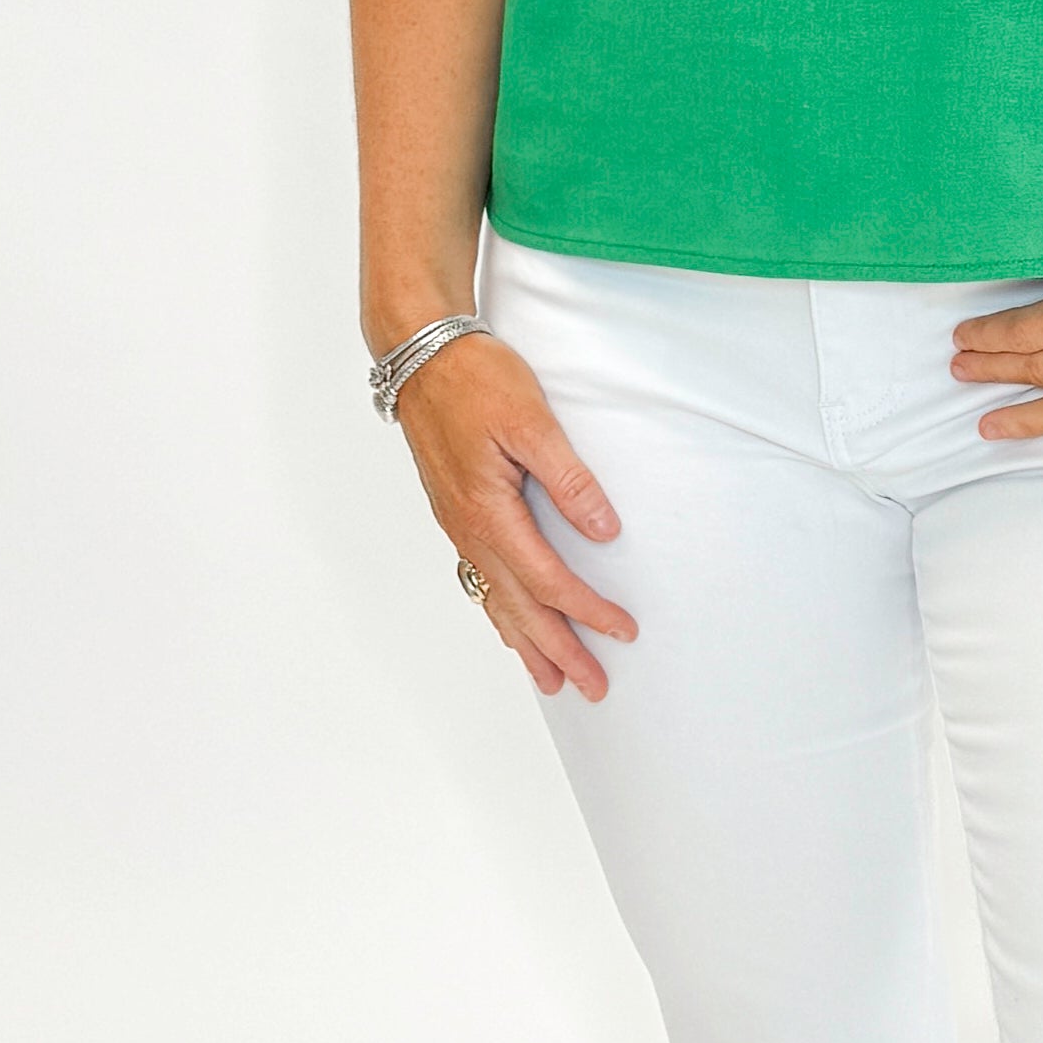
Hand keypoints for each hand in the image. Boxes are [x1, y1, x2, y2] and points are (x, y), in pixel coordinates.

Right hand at [389, 334, 633, 695]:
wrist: (420, 355)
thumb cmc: (474, 380)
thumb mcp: (531, 422)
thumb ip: (569, 479)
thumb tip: (603, 529)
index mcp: (489, 514)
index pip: (548, 581)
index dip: (587, 612)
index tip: (622, 631)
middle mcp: (469, 530)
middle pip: (519, 608)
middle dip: (558, 651)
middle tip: (592, 688)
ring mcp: (458, 525)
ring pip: (494, 600)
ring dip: (525, 643)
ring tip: (551, 680)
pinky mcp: (455, 512)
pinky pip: (478, 579)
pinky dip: (498, 612)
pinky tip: (508, 624)